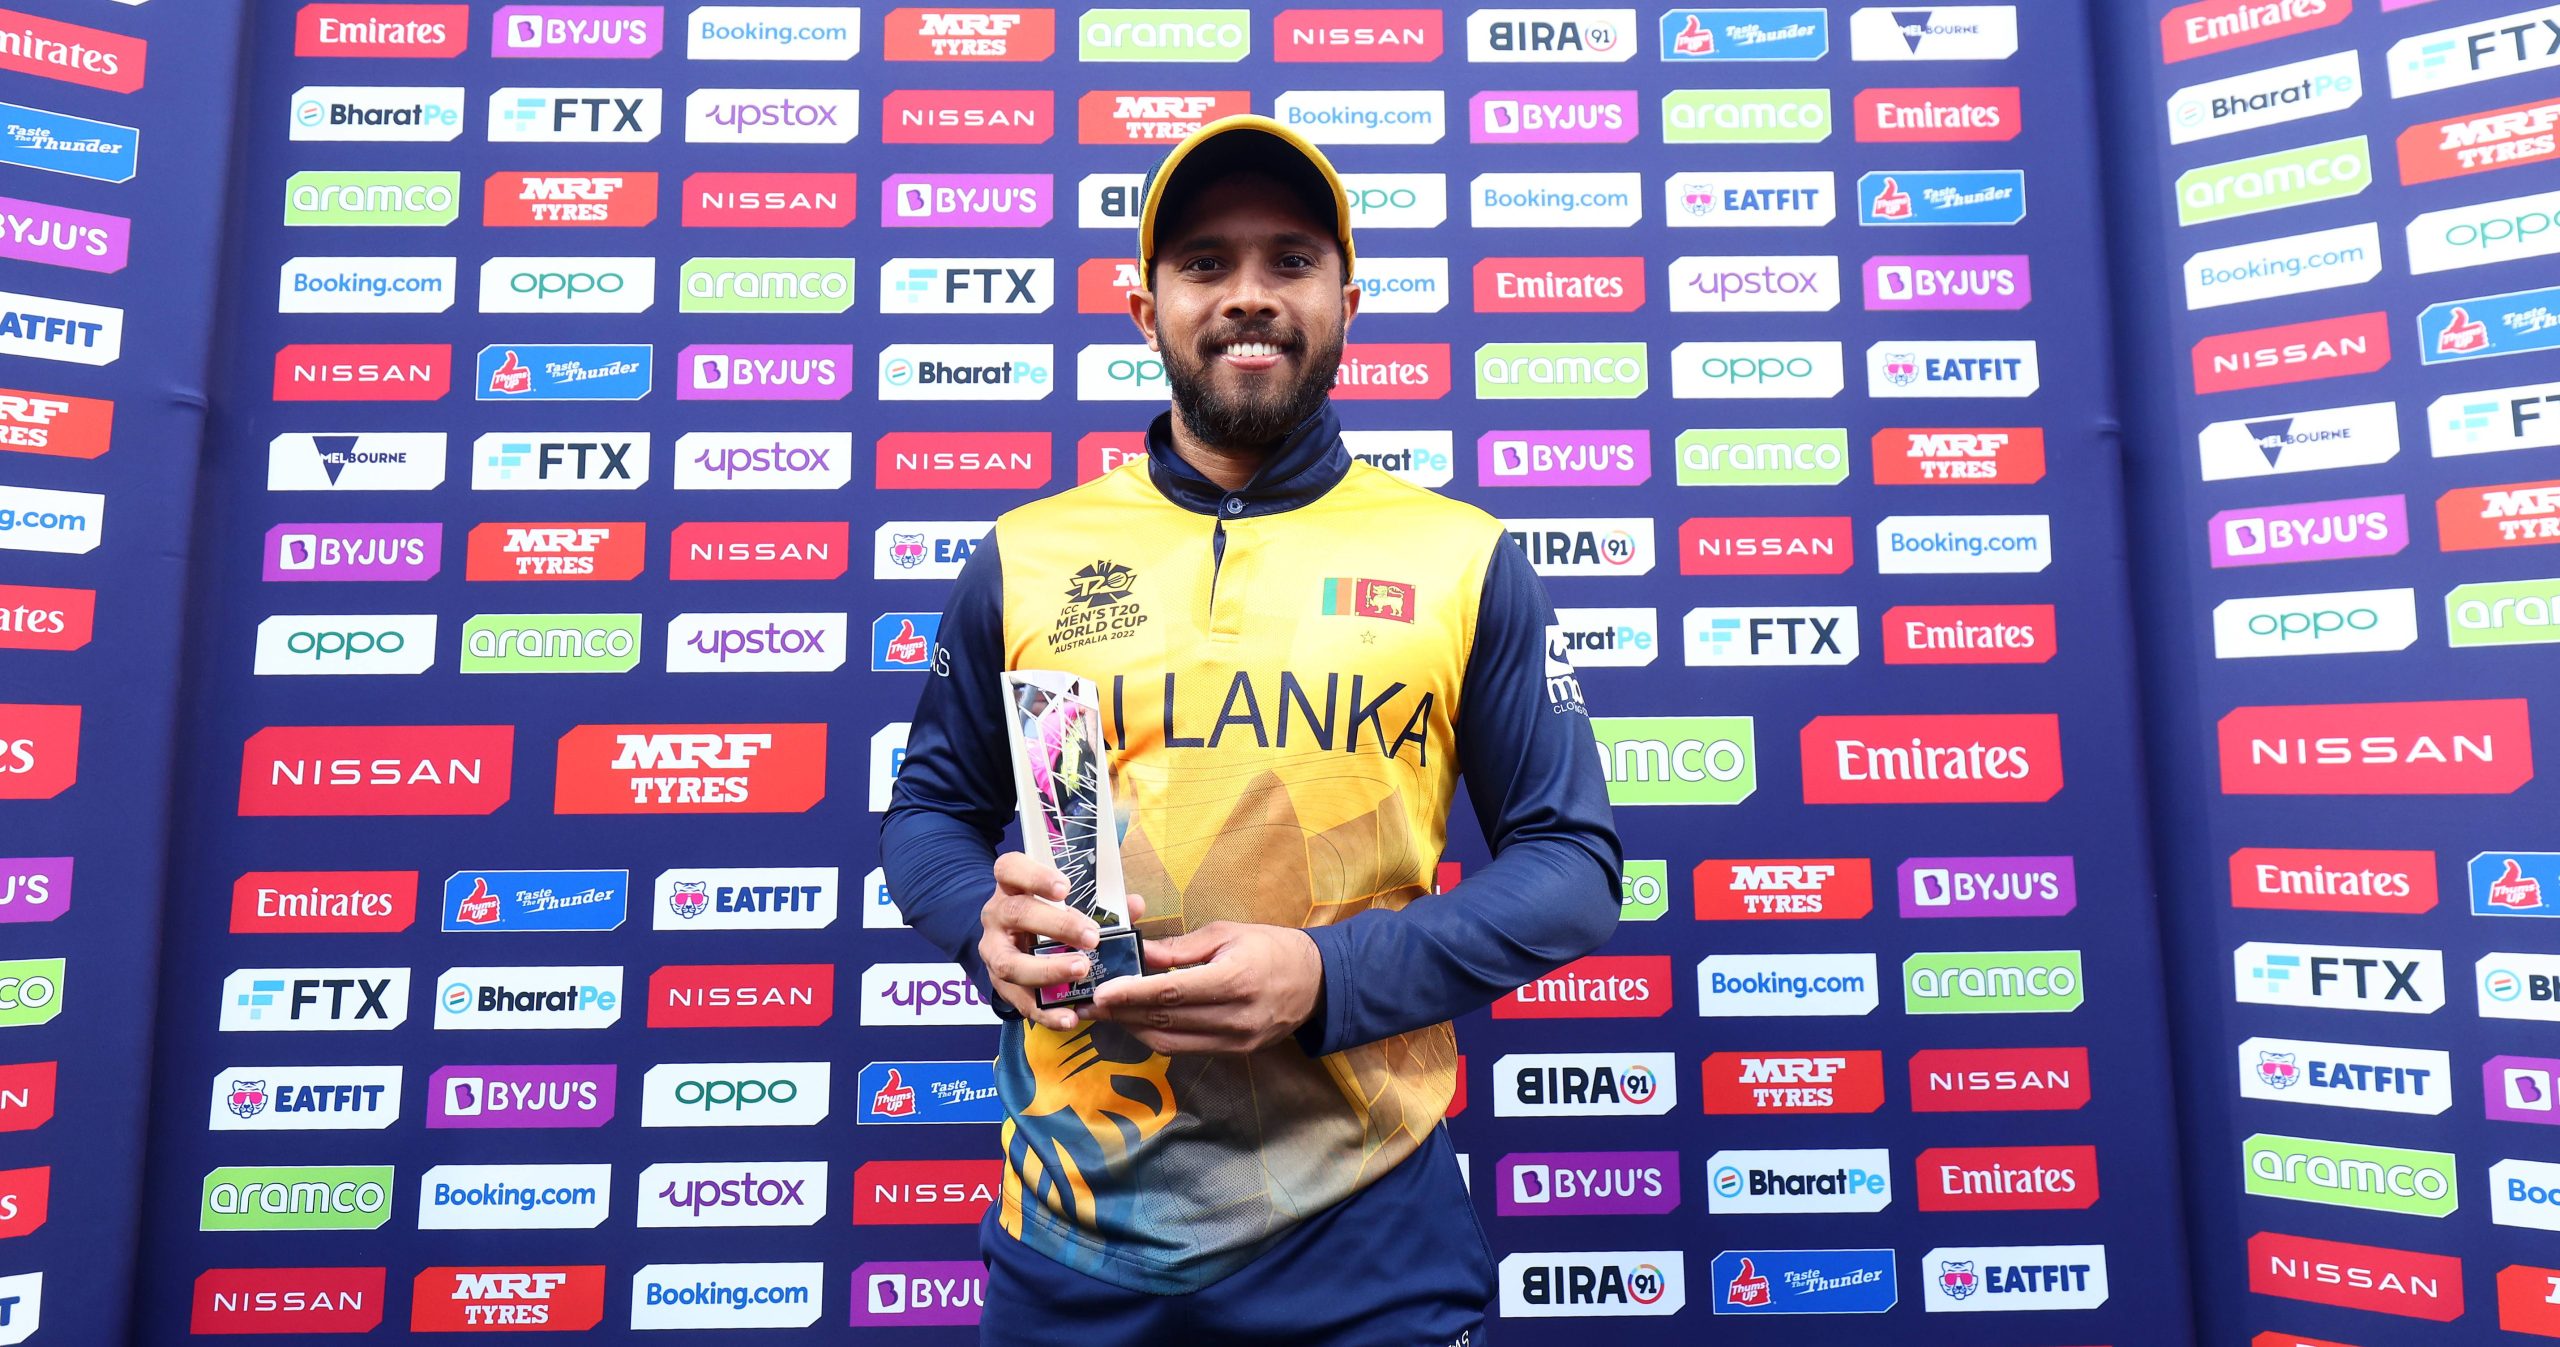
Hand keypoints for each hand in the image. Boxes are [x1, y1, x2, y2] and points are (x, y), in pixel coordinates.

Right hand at [979, 853, 1140, 1031]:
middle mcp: (997, 916)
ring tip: (1082, 971)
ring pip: (1010, 963)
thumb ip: (1101, 904)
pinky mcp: (999, 985)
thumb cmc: (1046, 917)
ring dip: (1048, 970)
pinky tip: (1069, 1017)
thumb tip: (1135, 905)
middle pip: (1016, 914)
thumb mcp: (1068, 904)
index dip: (1034, 875)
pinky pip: (1019, 1002)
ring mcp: (993, 951)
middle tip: (1092, 937)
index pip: (1009, 868)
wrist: (1012, 945)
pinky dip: (1045, 1012)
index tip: (1065, 888)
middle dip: (1056, 926)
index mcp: (1012, 887)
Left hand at [1084, 920, 1323, 1054]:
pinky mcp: (1235, 1053)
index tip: (1101, 993)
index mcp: (1233, 980)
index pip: (1172, 992)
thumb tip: (1139, 954)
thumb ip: (1180, 949)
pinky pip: (1185, 1049)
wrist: (1316, 982)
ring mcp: (1235, 1041)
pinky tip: (1137, 1022)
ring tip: (1105, 1014)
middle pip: (1165, 1019)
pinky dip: (1156, 1036)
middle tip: (1088, 1004)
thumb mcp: (1226, 934)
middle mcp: (1234, 1017)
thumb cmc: (1271, 947)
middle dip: (1121, 1012)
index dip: (1132, 994)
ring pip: (1170, 1041)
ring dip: (1132, 1028)